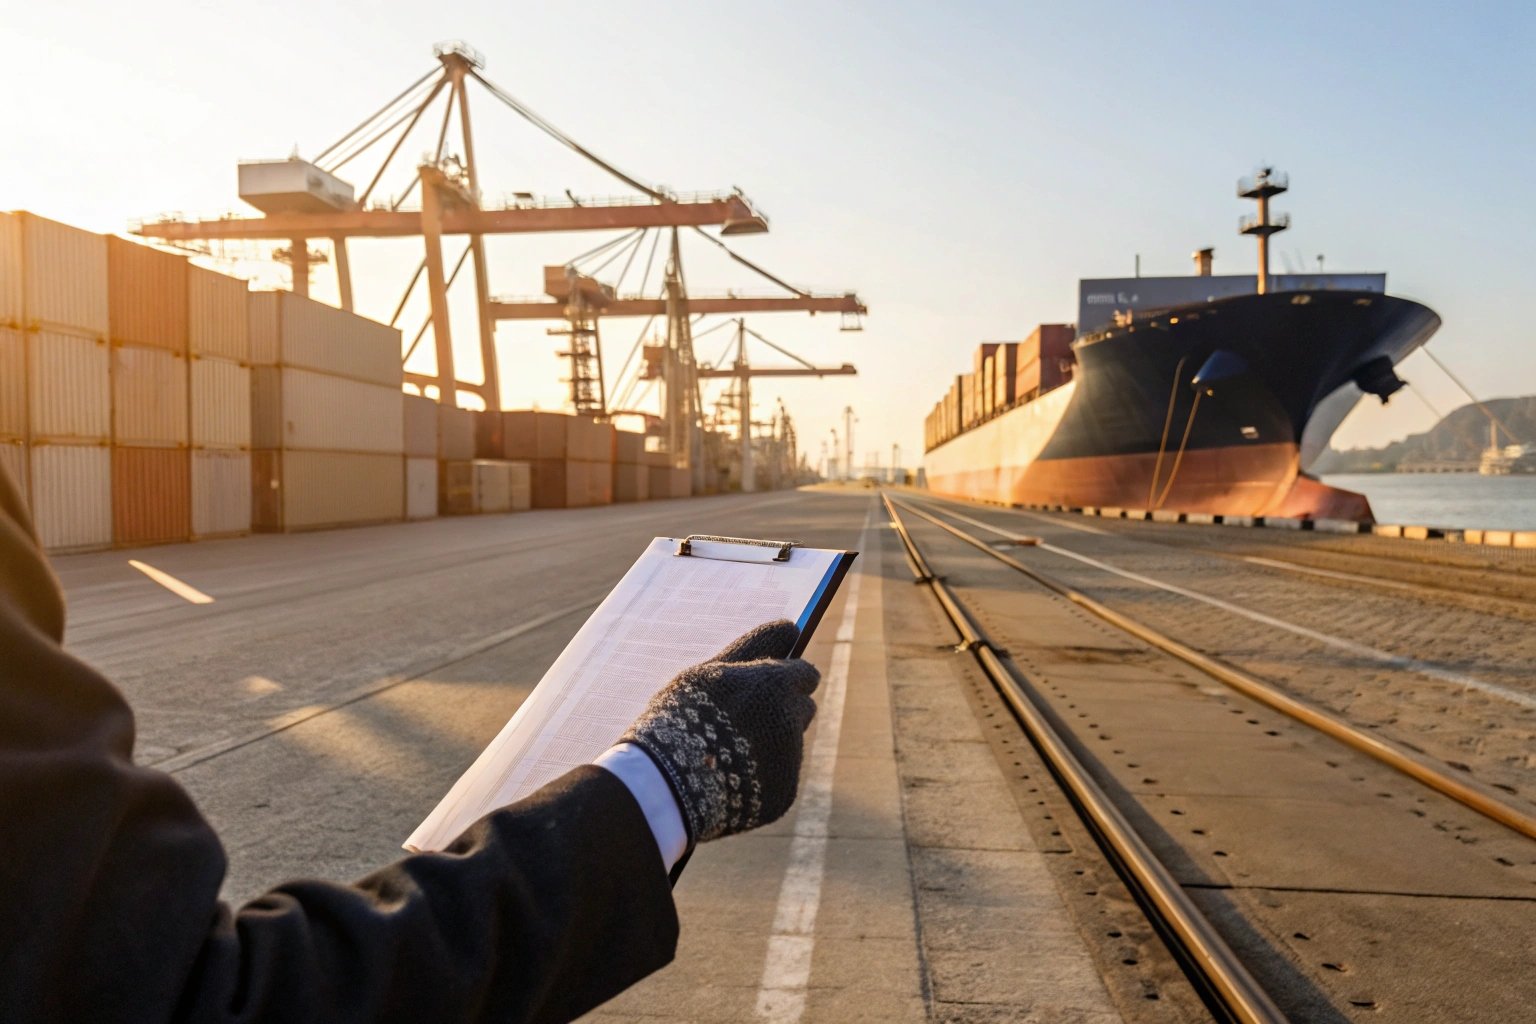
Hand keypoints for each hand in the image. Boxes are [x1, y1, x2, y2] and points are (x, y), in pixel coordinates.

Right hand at [620, 620, 819, 843]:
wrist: (664, 782)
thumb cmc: (681, 715)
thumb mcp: (710, 672)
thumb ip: (754, 647)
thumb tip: (791, 627)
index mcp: (776, 683)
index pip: (805, 674)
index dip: (788, 680)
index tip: (772, 687)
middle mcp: (790, 718)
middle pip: (803, 709)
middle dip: (782, 712)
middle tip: (745, 721)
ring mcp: (789, 759)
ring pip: (790, 744)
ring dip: (770, 745)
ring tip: (726, 753)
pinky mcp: (784, 793)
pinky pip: (780, 779)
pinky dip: (761, 780)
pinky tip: (730, 779)